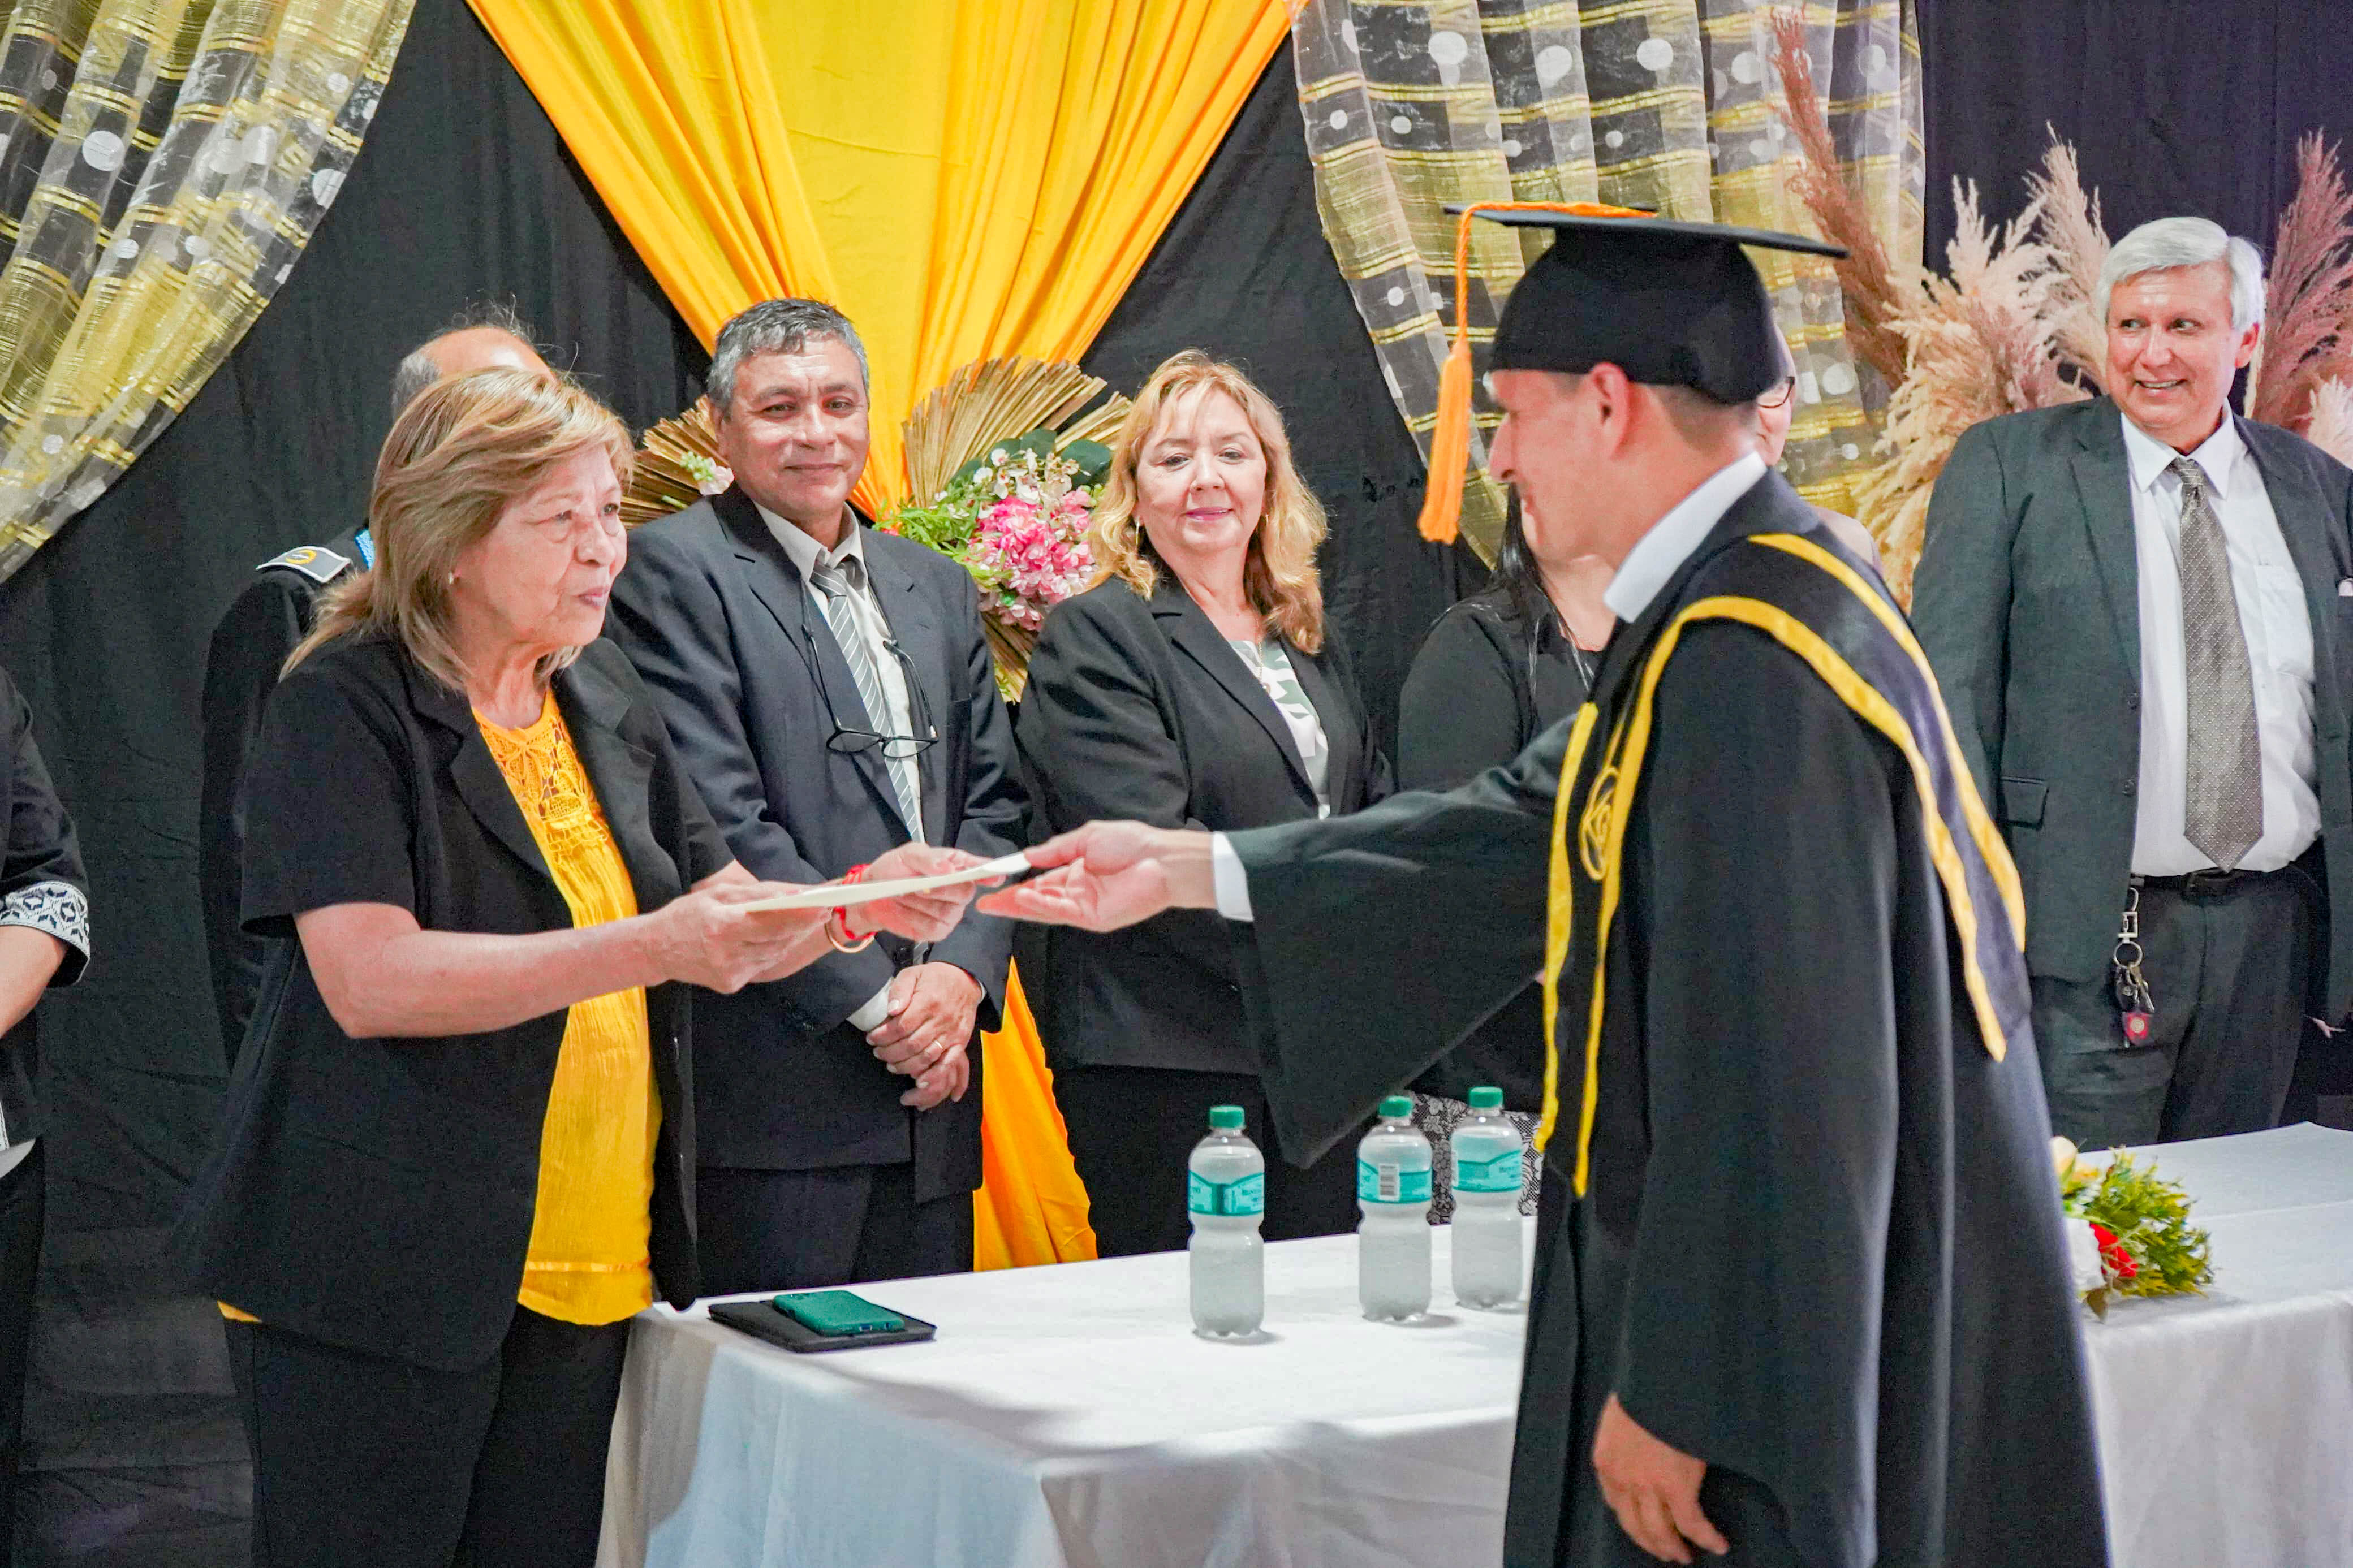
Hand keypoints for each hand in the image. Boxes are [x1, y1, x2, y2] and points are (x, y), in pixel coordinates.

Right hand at [655, 882, 826, 993]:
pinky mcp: (732, 985)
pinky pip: (762, 965)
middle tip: (822, 908)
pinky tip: (776, 938)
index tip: (822, 904)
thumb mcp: (718, 894)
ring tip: (803, 920)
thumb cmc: (686, 914)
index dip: (799, 915)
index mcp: (721, 927)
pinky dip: (773, 950)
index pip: (771, 922)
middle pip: (778, 940)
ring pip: (775, 954)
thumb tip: (797, 893)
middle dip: (802, 924)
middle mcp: (727, 955)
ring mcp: (731, 974)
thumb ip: (758, 894)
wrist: (655, 950)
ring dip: (790, 937)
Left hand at [851, 843, 993, 942]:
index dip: (990, 873)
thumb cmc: (892, 871)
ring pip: (947, 911)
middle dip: (939, 888)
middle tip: (916, 883)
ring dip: (919, 902)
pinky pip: (933, 927)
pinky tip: (905, 909)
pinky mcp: (938, 930)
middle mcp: (959, 889)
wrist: (871, 896)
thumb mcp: (906, 855)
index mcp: (956, 865)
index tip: (995, 877)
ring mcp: (951, 912)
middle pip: (966, 892)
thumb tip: (948, 869)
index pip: (980, 869)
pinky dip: (913, 917)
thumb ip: (927, 858)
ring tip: (903, 893)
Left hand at [868, 963, 980, 1107]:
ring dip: (905, 1066)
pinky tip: (920, 1081)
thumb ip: (899, 989)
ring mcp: (952, 1033)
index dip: (883, 1036)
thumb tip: (891, 1010)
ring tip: (891, 1065)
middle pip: (912, 1045)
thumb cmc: (934, 978)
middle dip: (890, 1053)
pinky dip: (934, 1075)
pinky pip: (948, 1063)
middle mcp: (941, 1020)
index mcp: (928, 1002)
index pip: (901, 1026)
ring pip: (926, 1057)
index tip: (871, 1038)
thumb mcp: (913, 973)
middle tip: (878, 1053)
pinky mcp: (960, 1042)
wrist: (965, 980)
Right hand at [976, 822, 1214, 930]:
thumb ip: (1055, 850)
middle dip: (1010, 902)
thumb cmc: (1132, 843)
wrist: (1162, 858)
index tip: (994, 885)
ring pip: (1045, 909)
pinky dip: (1041, 906)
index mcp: (1076, 872)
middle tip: (984, 904)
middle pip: (1037, 900)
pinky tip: (1024, 899)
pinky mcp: (1094, 917)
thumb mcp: (1086, 838)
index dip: (1017, 885)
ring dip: (1020, 906)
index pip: (1040, 882)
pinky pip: (1062, 912)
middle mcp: (1078, 892)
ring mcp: (1085, 907)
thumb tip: (1027, 855)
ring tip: (995, 904)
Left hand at [1592, 1395, 1724, 1563]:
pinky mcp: (1676, 1487)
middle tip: (1667, 1552)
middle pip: (1635, 1525)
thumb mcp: (1625, 1412)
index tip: (1643, 1527)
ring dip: (1673, 1548)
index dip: (1632, 1520)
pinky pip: (1692, 1524)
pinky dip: (1706, 1538)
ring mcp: (1648, 1486)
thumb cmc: (1646, 1388)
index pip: (1615, 1503)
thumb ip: (1630, 1434)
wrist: (1660, 1378)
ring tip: (1685, 1556)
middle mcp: (1622, 1480)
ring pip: (1660, 1532)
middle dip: (1651, 1542)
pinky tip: (1718, 1545)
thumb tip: (1645, 1440)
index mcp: (1606, 1460)